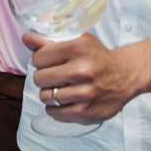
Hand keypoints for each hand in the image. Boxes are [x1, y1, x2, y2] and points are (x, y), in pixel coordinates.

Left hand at [24, 32, 139, 123]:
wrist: (125, 75)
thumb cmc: (97, 56)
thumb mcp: (77, 40)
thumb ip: (49, 39)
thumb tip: (25, 38)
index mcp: (77, 48)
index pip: (38, 58)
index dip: (40, 59)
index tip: (48, 61)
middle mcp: (81, 70)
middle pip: (38, 78)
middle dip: (43, 77)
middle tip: (54, 75)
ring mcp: (84, 93)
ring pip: (45, 97)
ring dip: (48, 93)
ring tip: (59, 88)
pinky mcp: (85, 112)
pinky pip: (54, 113)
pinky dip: (54, 108)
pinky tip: (63, 100)